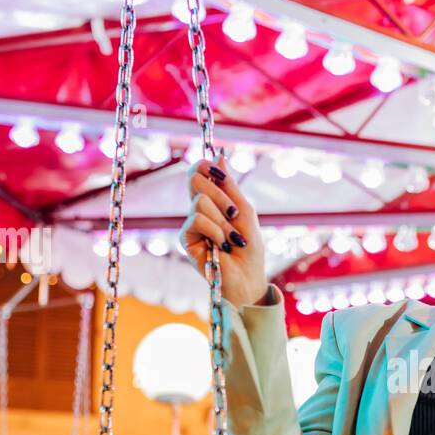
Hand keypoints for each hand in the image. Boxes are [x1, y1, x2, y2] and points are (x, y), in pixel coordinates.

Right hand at [178, 158, 268, 308]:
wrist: (248, 279)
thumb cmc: (249, 249)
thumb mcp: (245, 212)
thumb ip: (230, 186)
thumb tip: (219, 156)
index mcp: (212, 200)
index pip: (198, 171)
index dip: (205, 166)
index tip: (221, 175)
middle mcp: (198, 209)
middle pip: (195, 178)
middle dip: (221, 195)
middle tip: (235, 215)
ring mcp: (190, 224)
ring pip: (200, 201)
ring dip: (223, 221)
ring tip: (232, 238)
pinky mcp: (185, 239)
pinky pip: (197, 219)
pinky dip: (216, 231)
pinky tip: (222, 246)